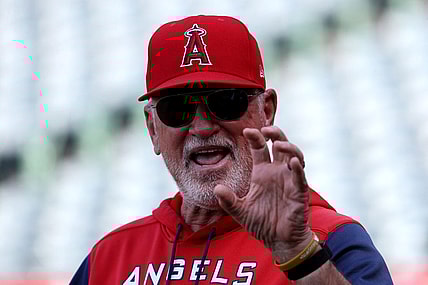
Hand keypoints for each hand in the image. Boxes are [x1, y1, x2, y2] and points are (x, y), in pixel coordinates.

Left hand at [214, 126, 312, 261]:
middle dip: (275, 134)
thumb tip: (217, 189)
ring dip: (288, 147)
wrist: (278, 241)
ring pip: (294, 155)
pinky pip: (300, 176)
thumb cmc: (261, 223)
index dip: (255, 138)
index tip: (246, 131)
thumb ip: (229, 201)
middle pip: (280, 145)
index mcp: (262, 172)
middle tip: (266, 129)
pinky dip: (297, 168)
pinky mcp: (298, 191)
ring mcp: (289, 180)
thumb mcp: (240, 211)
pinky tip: (292, 162)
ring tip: (278, 143)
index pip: (260, 148)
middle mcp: (276, 172)